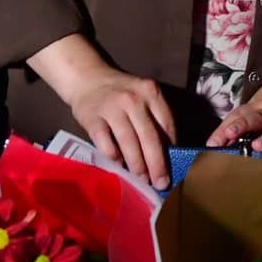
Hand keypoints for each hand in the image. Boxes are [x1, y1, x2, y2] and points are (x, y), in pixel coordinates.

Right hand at [63, 64, 176, 188]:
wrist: (87, 78)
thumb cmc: (121, 92)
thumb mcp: (143, 96)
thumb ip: (155, 117)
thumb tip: (169, 153)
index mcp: (150, 92)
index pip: (166, 125)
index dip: (171, 149)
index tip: (175, 167)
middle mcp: (133, 99)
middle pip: (149, 137)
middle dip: (157, 164)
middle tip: (161, 183)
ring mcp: (111, 108)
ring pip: (128, 142)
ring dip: (137, 165)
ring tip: (142, 179)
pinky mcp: (92, 118)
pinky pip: (106, 144)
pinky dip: (114, 158)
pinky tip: (119, 165)